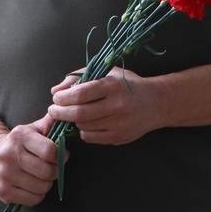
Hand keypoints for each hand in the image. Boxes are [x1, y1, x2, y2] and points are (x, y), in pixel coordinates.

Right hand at [0, 116, 61, 206]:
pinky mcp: (3, 191)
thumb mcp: (31, 129)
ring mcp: (4, 174)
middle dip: (55, 172)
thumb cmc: (18, 144)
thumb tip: (61, 113)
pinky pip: (33, 199)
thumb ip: (48, 123)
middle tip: (52, 169)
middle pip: (47, 172)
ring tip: (41, 177)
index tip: (61, 156)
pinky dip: (37, 195)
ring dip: (46, 184)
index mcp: (19, 137)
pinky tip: (32, 186)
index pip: (50, 151)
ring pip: (42, 187)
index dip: (61, 156)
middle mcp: (9, 155)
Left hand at [47, 68, 162, 145]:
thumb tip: (56, 90)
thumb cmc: (128, 85)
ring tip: (72, 114)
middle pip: (79, 113)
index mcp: (112, 86)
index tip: (56, 97)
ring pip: (83, 126)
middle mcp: (116, 106)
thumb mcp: (107, 73)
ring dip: (72, 121)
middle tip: (53, 110)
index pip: (81, 94)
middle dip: (60, 112)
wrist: (157, 103)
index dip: (63, 97)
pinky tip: (86, 123)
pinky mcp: (119, 137)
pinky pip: (91, 138)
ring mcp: (119, 124)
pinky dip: (83, 131)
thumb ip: (80, 77)